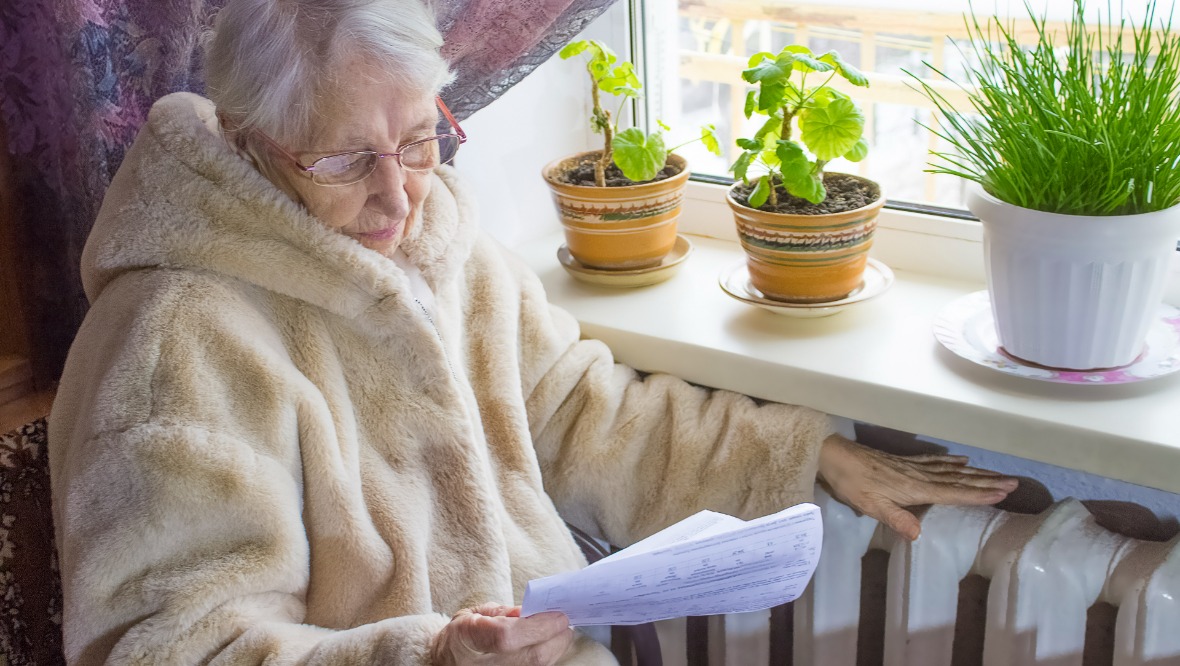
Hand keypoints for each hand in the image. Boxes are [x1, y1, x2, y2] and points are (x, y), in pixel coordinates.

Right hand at [431, 604, 572, 665]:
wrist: (445, 662)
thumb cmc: (460, 635)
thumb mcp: (475, 614)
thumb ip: (506, 613)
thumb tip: (534, 612)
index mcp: (469, 637)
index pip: (508, 636)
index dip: (539, 626)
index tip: (558, 615)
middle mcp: (482, 664)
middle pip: (532, 657)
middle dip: (556, 638)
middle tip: (565, 622)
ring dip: (554, 649)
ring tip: (558, 633)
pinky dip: (546, 659)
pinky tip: (548, 646)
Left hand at [817, 434, 1017, 540]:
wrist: (835, 456)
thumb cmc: (852, 483)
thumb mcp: (870, 505)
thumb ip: (895, 519)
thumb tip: (918, 535)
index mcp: (915, 488)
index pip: (953, 493)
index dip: (978, 494)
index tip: (1003, 494)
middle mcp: (920, 475)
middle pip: (959, 479)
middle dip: (987, 482)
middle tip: (1014, 482)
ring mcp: (913, 467)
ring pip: (952, 470)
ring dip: (976, 472)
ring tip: (998, 474)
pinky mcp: (905, 462)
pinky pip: (936, 461)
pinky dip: (952, 461)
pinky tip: (963, 460)